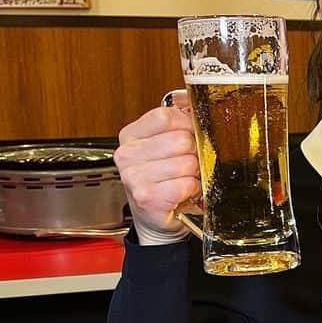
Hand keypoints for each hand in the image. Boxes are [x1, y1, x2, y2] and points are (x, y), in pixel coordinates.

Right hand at [113, 93, 201, 235]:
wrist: (158, 219)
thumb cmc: (166, 182)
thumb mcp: (167, 147)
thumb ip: (178, 123)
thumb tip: (194, 103)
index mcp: (131, 135)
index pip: (166, 115)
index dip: (188, 126)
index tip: (190, 138)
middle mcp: (127, 154)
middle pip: (182, 139)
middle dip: (194, 154)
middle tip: (188, 166)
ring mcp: (134, 176)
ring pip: (187, 162)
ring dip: (194, 175)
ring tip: (183, 180)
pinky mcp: (146, 197)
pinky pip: (186, 184)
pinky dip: (191, 190)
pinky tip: (181, 194)